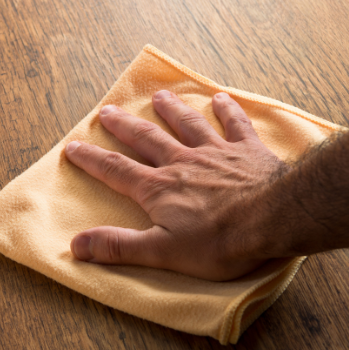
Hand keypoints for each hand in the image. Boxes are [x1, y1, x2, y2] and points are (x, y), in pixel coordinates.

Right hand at [64, 90, 286, 280]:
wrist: (275, 218)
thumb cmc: (220, 241)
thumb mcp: (162, 252)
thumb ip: (119, 246)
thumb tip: (76, 244)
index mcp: (159, 188)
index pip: (116, 170)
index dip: (92, 159)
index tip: (73, 146)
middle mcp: (182, 162)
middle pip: (147, 138)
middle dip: (124, 126)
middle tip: (107, 111)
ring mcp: (216, 153)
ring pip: (188, 124)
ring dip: (171, 109)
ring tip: (159, 97)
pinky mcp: (248, 151)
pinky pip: (235, 125)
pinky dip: (227, 111)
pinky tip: (221, 98)